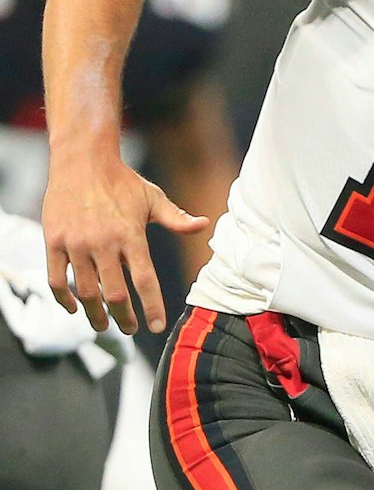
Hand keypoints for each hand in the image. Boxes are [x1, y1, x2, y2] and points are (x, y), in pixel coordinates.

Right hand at [44, 155, 208, 333]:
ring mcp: (76, 243)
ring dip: (95, 314)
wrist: (81, 161)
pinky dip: (64, 299)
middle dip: (124, 318)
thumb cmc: (122, 181)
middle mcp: (103, 243)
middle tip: (130, 329)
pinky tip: (74, 309)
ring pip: (85, 292)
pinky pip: (56, 279)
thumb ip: (177, 218)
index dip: (152, 307)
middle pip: (115, 295)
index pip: (145, 281)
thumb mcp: (153, 198)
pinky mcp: (53, 241)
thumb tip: (204, 225)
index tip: (156, 326)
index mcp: (131, 236)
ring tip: (103, 325)